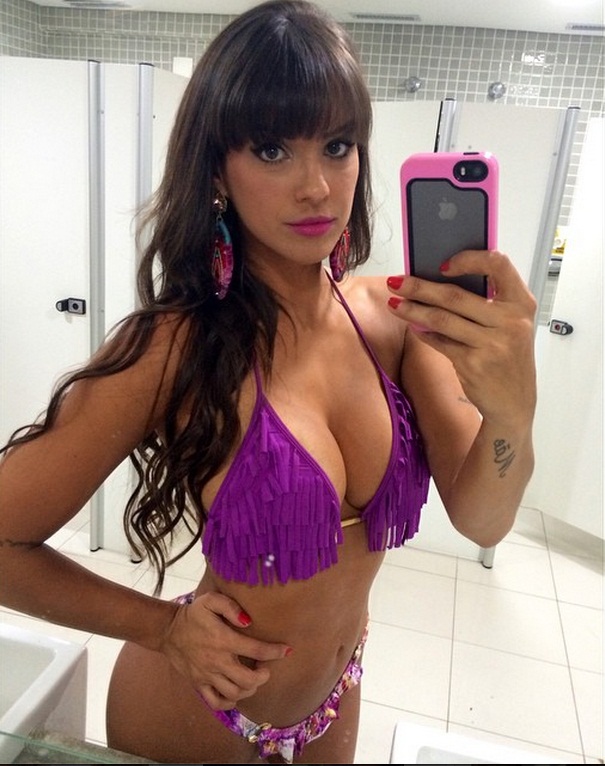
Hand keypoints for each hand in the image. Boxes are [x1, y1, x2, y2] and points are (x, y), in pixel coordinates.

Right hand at [161, 591, 291, 709]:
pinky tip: (237, 692)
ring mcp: (207, 675)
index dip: (275, 651)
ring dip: (250, 689)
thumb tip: (248, 621)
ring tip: (253, 679)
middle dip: (263, 676)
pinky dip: (230, 702)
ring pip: (235, 693)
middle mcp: (216, 661)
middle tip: (266, 668)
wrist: (168, 631)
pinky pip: (216, 702)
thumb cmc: (193, 614)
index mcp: (223, 640)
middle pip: (248, 680)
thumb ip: (231, 607)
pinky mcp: (199, 684)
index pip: (256, 649)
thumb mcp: (210, 600)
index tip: (287, 650)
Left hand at [387, 250, 536, 429]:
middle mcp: (510, 321)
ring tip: (394, 303)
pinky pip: (440, 342)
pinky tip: (413, 326)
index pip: (498, 265)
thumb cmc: (508, 358)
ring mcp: (492, 343)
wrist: (515, 403)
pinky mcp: (474, 364)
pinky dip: (424, 333)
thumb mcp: (510, 326)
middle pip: (455, 295)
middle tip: (396, 282)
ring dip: (413, 310)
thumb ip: (486, 304)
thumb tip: (437, 283)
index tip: (442, 265)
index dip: (468, 259)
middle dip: (419, 287)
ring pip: (442, 319)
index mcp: (521, 304)